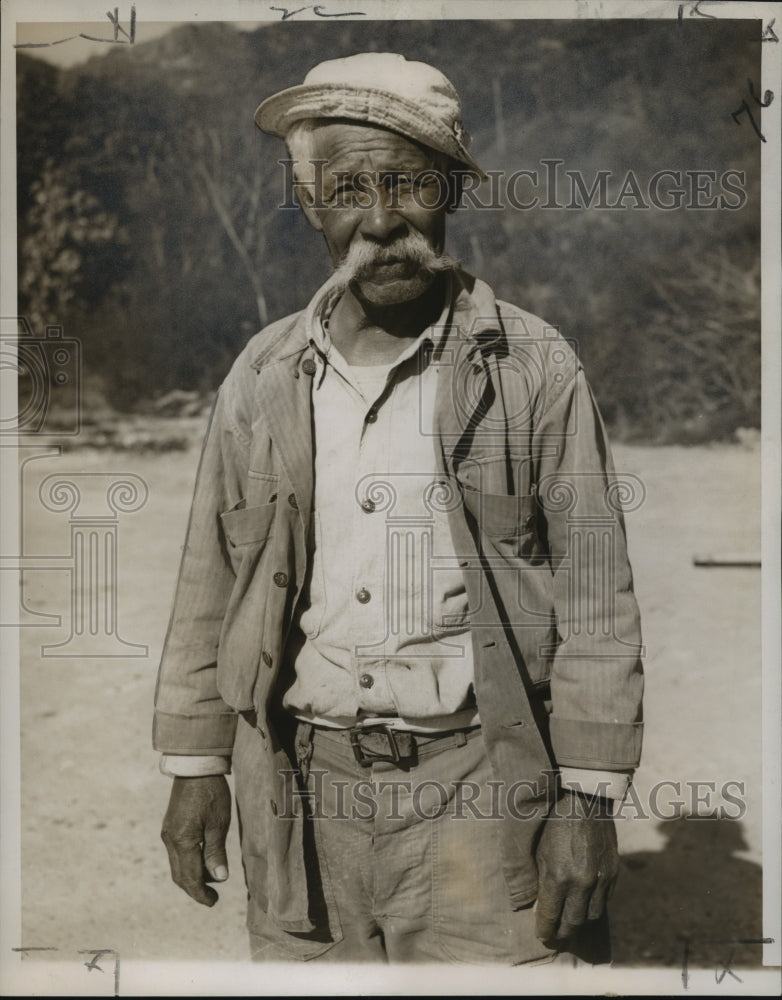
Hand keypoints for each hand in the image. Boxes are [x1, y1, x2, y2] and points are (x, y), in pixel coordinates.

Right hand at [161, 775, 230, 906]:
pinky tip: (202, 862)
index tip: (213, 902)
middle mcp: (170, 840)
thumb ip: (216, 852)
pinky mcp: (170, 827)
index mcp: (182, 841)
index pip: (189, 878)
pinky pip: (177, 854)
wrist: (195, 768)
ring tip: (212, 880)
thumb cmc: (211, 793)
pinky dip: (188, 863)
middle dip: (195, 889)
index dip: (201, 894)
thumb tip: (219, 878)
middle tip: (213, 897)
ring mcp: (168, 833)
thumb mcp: (218, 823)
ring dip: (192, 877)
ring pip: (177, 866)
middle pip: (180, 875)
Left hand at [534, 790, 618, 944]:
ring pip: (592, 917)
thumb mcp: (538, 851)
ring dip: (580, 924)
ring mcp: (601, 878)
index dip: (545, 931)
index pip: (551, 917)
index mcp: (558, 876)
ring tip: (570, 924)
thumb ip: (536, 881)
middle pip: (574, 923)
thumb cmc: (552, 822)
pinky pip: (605, 900)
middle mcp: (582, 882)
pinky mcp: (614, 872)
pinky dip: (594, 907)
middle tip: (555, 936)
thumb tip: (535, 907)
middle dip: (563, 933)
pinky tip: (585, 905)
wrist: (583, 799)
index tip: (542, 936)